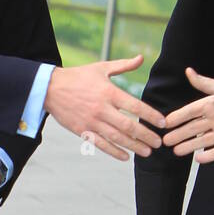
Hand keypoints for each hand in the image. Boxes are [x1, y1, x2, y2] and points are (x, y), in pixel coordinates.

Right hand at [43, 56, 164, 159]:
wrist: (50, 88)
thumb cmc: (78, 77)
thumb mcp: (101, 67)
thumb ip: (123, 65)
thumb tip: (142, 57)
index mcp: (109, 92)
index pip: (135, 106)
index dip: (151, 116)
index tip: (163, 123)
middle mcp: (102, 108)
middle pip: (129, 125)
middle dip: (146, 135)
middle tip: (159, 143)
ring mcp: (91, 121)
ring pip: (117, 138)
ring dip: (134, 146)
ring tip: (147, 152)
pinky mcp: (82, 131)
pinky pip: (101, 144)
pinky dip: (114, 152)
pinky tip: (126, 157)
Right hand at [163, 68, 213, 161]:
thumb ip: (205, 84)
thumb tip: (188, 71)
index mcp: (213, 105)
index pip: (190, 112)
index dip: (178, 117)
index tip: (164, 123)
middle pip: (193, 128)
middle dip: (179, 134)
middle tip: (164, 141)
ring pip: (202, 141)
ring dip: (189, 146)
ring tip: (175, 151)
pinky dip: (208, 156)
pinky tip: (197, 159)